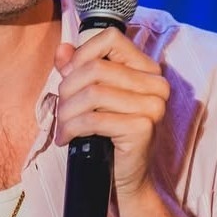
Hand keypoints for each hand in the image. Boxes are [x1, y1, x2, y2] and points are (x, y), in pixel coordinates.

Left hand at [53, 27, 169, 198]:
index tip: (68, 77)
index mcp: (147, 69)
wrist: (124, 178)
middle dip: (68, 90)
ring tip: (63, 126)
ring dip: (67, 112)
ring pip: (93, 93)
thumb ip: (78, 70)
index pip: (110, 38)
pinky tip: (67, 138)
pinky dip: (73, 128)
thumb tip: (62, 49)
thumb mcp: (92, 98)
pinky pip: (94, 119)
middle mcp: (156, 84)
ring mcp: (153, 105)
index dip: (81, 54)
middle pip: (96, 68)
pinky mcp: (142, 127)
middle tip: (60, 111)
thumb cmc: (109, 136)